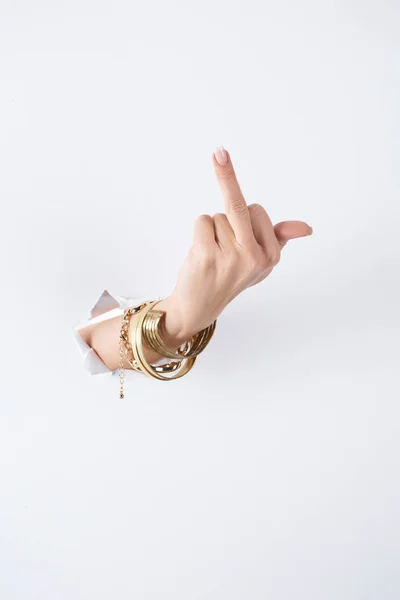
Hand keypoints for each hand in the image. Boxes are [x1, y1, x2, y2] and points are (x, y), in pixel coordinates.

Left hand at [158, 146, 311, 344]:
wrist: (201, 305)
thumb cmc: (231, 276)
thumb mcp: (262, 261)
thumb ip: (281, 237)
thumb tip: (307, 227)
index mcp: (271, 256)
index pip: (257, 210)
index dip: (244, 220)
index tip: (241, 242)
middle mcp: (254, 257)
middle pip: (239, 206)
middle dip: (227, 215)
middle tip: (223, 234)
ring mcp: (231, 256)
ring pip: (217, 217)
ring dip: (212, 231)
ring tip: (214, 256)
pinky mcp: (207, 254)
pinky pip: (202, 221)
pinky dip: (199, 232)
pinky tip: (203, 254)